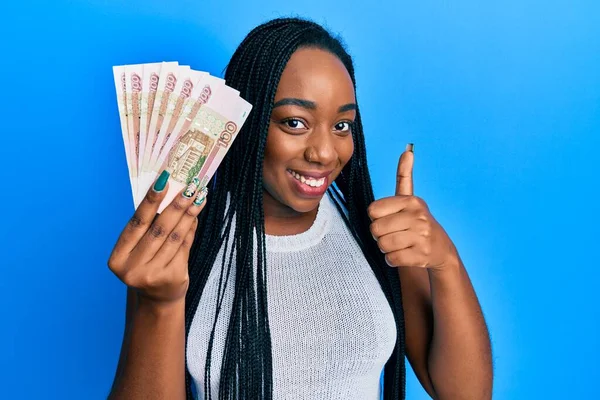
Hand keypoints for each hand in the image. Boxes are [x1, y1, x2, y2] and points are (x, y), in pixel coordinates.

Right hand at [108, 172, 207, 305]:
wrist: (158, 298)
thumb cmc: (147, 264)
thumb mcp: (140, 249)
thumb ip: (149, 225)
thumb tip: (170, 191)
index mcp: (118, 258)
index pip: (136, 223)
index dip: (151, 201)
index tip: (164, 180)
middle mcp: (132, 269)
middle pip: (159, 229)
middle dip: (177, 205)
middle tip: (190, 186)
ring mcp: (153, 275)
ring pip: (175, 236)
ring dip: (189, 214)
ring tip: (199, 197)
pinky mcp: (173, 278)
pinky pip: (184, 246)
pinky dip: (191, 229)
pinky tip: (196, 215)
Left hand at [368, 144, 457, 270]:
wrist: (441, 249)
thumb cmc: (417, 223)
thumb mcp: (410, 199)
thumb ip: (404, 176)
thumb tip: (408, 150)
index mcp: (411, 201)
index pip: (373, 211)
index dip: (376, 218)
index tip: (390, 219)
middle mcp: (418, 216)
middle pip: (375, 229)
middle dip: (380, 236)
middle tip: (394, 234)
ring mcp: (421, 236)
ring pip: (383, 245)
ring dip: (386, 248)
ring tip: (400, 244)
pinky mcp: (421, 255)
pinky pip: (392, 258)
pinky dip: (393, 260)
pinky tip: (404, 255)